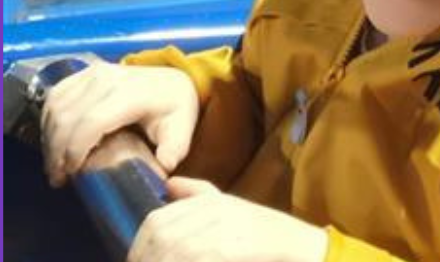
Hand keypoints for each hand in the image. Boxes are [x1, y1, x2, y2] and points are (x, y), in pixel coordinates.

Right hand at [40, 61, 197, 186]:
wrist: (171, 81)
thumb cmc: (174, 108)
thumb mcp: (181, 130)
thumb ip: (172, 151)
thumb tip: (160, 170)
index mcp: (131, 93)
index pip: (91, 122)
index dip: (75, 150)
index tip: (71, 173)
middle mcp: (107, 78)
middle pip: (67, 117)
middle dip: (57, 151)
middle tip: (57, 177)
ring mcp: (92, 73)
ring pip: (56, 107)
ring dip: (50, 138)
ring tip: (54, 165)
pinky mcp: (82, 73)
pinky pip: (55, 97)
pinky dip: (49, 121)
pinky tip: (53, 142)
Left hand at [129, 177, 329, 261]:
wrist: (303, 247)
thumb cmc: (267, 232)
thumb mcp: (232, 207)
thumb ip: (199, 194)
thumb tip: (167, 185)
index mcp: (211, 203)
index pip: (158, 220)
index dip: (139, 245)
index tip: (135, 260)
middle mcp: (216, 212)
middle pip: (162, 235)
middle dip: (146, 257)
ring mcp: (225, 230)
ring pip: (176, 249)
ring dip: (161, 261)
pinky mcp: (233, 247)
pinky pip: (197, 256)